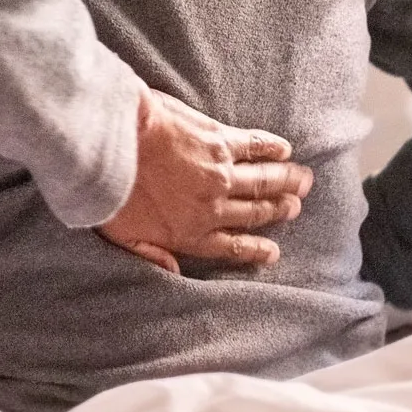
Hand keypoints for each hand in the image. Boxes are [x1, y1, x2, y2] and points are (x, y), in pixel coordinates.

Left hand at [97, 87, 313, 272]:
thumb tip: (173, 272)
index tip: (273, 252)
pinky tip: (284, 149)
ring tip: (303, 181)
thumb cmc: (108, 190)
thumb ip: (152, 256)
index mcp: (189, 233)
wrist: (109, 143)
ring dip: (285, 181)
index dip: (255, 249)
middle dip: (277, 211)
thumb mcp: (123, 237)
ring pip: (262, 181)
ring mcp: (218, 172)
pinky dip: (271, 148)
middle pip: (254, 212)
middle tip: (294, 207)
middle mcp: (211, 206)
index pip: (231, 246)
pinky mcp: (218, 139)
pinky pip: (253, 145)